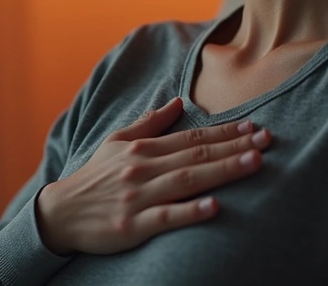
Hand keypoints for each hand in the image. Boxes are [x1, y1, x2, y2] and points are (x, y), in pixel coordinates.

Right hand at [35, 96, 270, 255]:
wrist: (60, 214)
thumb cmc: (93, 178)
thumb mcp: (115, 143)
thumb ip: (149, 123)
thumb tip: (178, 101)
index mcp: (142, 149)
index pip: (190, 137)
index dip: (224, 132)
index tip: (253, 126)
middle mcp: (142, 169)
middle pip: (195, 155)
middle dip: (234, 147)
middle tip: (266, 140)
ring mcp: (138, 197)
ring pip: (187, 181)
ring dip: (222, 171)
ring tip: (254, 163)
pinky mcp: (132, 225)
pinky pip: (165, 217)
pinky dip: (190, 211)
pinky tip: (214, 206)